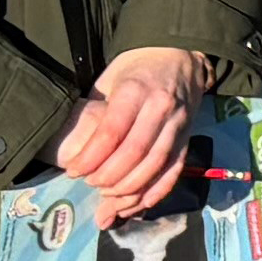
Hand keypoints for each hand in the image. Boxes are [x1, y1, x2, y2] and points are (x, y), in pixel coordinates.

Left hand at [52, 47, 217, 224]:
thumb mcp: (109, 80)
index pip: (112, 133)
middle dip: (109, 176)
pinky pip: (174, 171)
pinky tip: (137, 204)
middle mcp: (161, 108)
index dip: (90, 158)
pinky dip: (156, 192)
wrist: (179, 56)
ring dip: (130, 188)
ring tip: (108, 197)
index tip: (74, 170)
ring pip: (156, 165)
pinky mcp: (188, 138)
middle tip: (90, 184)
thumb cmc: (135, 69)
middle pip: (135, 153)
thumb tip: (73, 148)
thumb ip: (97, 112)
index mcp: (136, 90)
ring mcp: (179, 124)